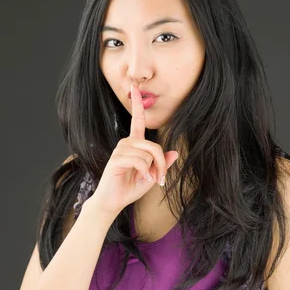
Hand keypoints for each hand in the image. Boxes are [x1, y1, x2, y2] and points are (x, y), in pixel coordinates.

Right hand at [89, 82, 178, 216]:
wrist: (114, 201)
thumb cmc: (130, 188)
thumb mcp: (152, 176)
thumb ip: (163, 164)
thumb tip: (175, 153)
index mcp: (134, 144)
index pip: (137, 120)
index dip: (137, 105)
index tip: (136, 88)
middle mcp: (126, 143)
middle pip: (154, 146)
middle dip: (161, 164)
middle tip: (160, 179)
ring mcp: (120, 150)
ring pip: (148, 154)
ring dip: (152, 170)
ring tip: (146, 179)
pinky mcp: (116, 159)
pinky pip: (139, 161)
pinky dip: (144, 172)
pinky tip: (139, 178)